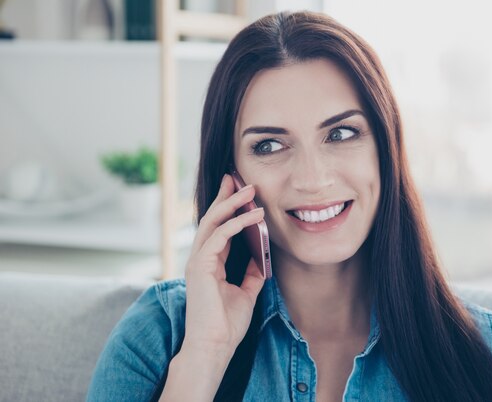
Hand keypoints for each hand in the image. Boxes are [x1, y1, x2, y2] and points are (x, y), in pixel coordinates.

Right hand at [182, 174, 265, 357]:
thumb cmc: (227, 324)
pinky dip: (237, 223)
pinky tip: (254, 216)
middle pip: (211, 218)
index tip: (240, 192)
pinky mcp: (200, 266)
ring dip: (232, 204)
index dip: (228, 209)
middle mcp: (199, 258)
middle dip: (226, 197)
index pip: (218, 228)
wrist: (215, 346)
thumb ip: (251, 271)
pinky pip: (219, 236)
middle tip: (238, 178)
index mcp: (208, 263)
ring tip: (250, 189)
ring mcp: (197, 261)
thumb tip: (261, 254)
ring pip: (212, 222)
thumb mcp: (246, 291)